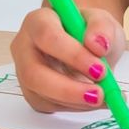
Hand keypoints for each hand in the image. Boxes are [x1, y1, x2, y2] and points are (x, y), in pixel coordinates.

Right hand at [10, 0, 128, 113]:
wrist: (87, 46)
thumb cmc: (88, 31)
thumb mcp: (103, 22)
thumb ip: (102, 28)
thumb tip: (98, 45)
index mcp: (38, 21)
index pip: (47, 36)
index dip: (73, 55)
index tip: (99, 69)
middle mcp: (25, 47)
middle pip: (34, 72)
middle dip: (68, 89)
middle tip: (99, 95)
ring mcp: (25, 72)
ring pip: (40, 94)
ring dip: (75, 101)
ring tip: (103, 98)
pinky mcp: (32, 93)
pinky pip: (49, 106)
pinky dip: (75, 107)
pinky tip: (93, 100)